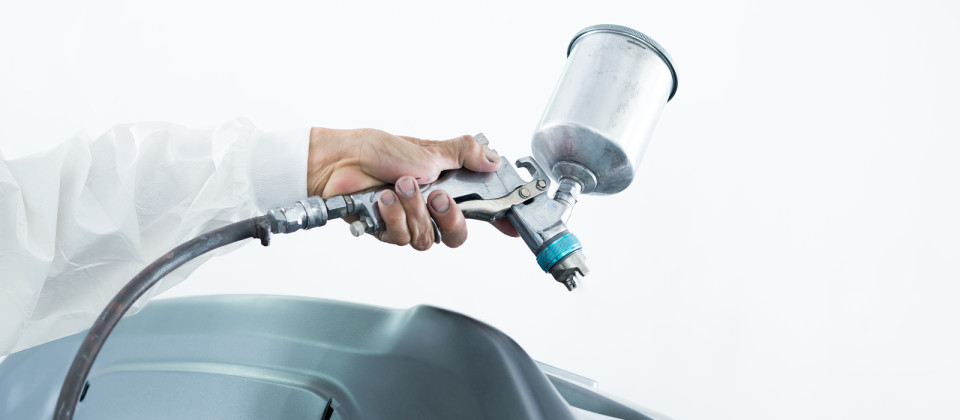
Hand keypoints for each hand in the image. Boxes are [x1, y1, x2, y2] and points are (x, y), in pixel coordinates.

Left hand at [307, 128, 517, 249]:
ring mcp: (409, 221)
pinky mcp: (388, 231)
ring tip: (399, 186)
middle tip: (438, 198)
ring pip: (427, 238)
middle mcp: (429, 208)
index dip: (498, 221)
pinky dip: (393, 217)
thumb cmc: (379, 150)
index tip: (512, 227)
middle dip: (450, 218)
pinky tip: (383, 199)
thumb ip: (464, 154)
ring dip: (414, 210)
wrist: (340, 160)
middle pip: (456, 236)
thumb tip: (493, 160)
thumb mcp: (429, 148)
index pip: (479, 209)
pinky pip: (401, 238)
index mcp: (446, 187)